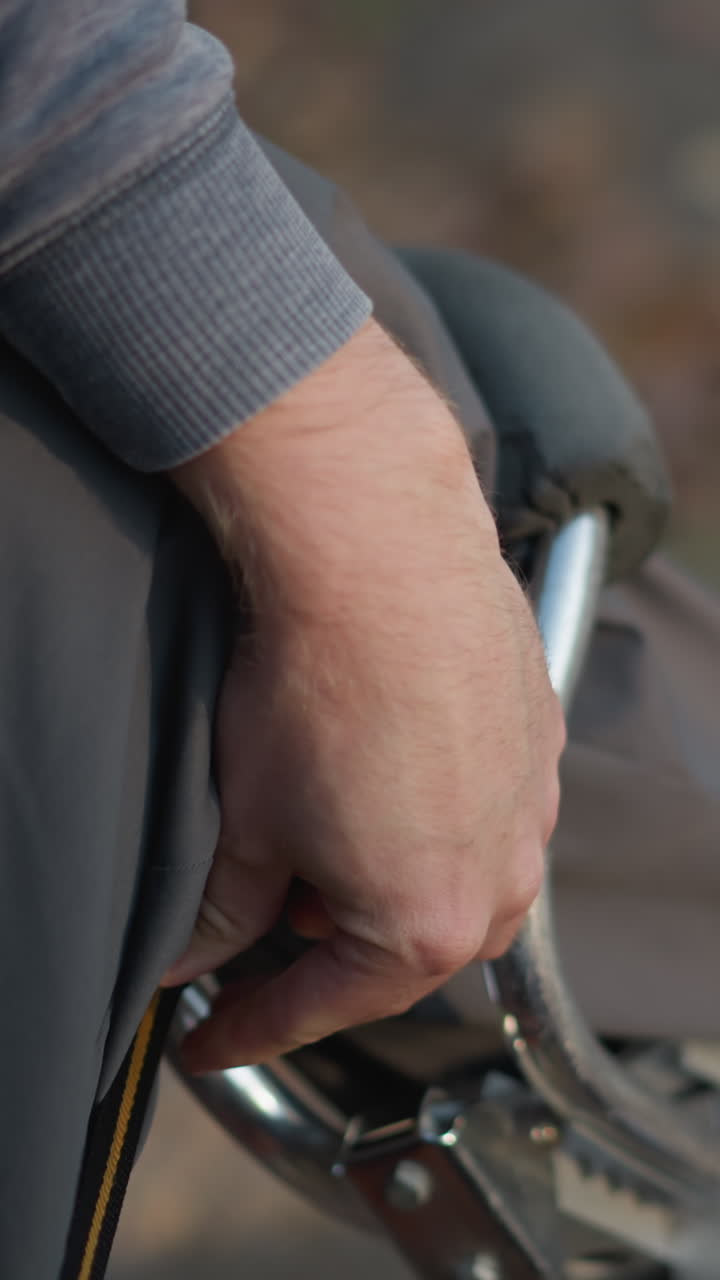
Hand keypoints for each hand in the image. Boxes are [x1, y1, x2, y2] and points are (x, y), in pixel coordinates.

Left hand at [163, 320, 564, 1071]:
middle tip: (274, 921)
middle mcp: (502, 871)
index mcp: (429, 922)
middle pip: (408, 949)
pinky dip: (435, 812)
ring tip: (331, 834)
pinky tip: (389, 769)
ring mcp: (531, 800)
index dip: (256, 1027)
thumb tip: (195, 950)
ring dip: (396, 878)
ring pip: (460, 878)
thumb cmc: (316, 690)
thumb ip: (223, 908)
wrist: (377, 558)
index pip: (327, 1006)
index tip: (215, 1037)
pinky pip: (489, 806)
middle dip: (336, 949)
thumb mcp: (247, 821)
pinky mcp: (539, 736)